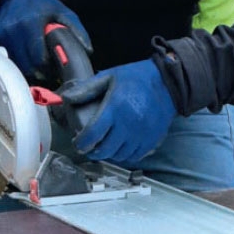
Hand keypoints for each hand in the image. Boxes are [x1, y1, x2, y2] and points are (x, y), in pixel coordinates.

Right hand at [0, 0, 90, 81]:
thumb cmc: (42, 4)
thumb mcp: (63, 12)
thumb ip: (77, 31)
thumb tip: (87, 52)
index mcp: (32, 23)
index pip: (39, 58)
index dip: (50, 67)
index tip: (57, 68)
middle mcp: (15, 30)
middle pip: (28, 66)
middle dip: (42, 71)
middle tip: (51, 68)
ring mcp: (5, 36)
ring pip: (19, 66)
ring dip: (31, 69)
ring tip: (41, 62)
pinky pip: (11, 60)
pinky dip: (21, 63)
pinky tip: (29, 56)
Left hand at [59, 59, 176, 163]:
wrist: (167, 82)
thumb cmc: (138, 78)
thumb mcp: (110, 77)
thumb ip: (87, 88)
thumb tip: (66, 97)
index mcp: (115, 107)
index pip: (92, 134)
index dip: (81, 143)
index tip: (78, 143)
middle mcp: (128, 123)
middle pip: (104, 149)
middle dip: (93, 151)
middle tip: (88, 146)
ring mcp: (141, 133)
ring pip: (119, 155)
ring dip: (108, 154)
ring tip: (104, 146)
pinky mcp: (152, 139)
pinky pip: (134, 156)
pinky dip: (124, 155)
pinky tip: (120, 146)